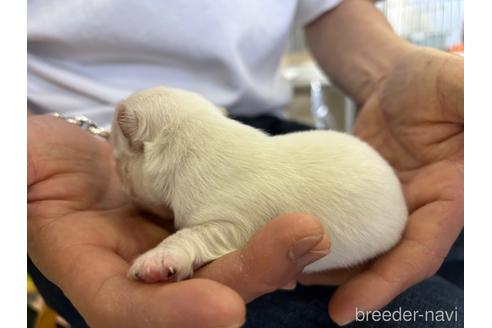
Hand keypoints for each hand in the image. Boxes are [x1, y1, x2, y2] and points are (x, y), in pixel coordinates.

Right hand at [28, 115, 329, 327]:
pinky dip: (266, 231)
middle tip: (301, 238)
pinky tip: (300, 220)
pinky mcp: (197, 221)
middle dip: (251, 272)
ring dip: (272, 252)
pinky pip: (235, 232)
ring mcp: (174, 248)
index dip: (175, 315)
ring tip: (311, 229)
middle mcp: (143, 274)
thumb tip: (25, 170)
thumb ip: (26, 179)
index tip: (224, 308)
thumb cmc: (35, 168)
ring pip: (226, 263)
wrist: (70, 160)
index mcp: (96, 277)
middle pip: (201, 290)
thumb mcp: (23, 175)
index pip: (131, 312)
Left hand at [298, 48, 463, 324]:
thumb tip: (479, 115)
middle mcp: (419, 212)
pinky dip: (316, 235)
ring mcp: (385, 208)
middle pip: (384, 261)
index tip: (347, 310)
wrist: (395, 80)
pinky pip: (338, 222)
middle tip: (294, 286)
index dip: (387, 283)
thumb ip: (472, 105)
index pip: (421, 252)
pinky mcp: (357, 198)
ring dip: (325, 264)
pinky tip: (284, 239)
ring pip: (358, 247)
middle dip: (346, 284)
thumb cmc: (432, 80)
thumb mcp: (460, 88)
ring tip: (282, 272)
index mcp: (450, 198)